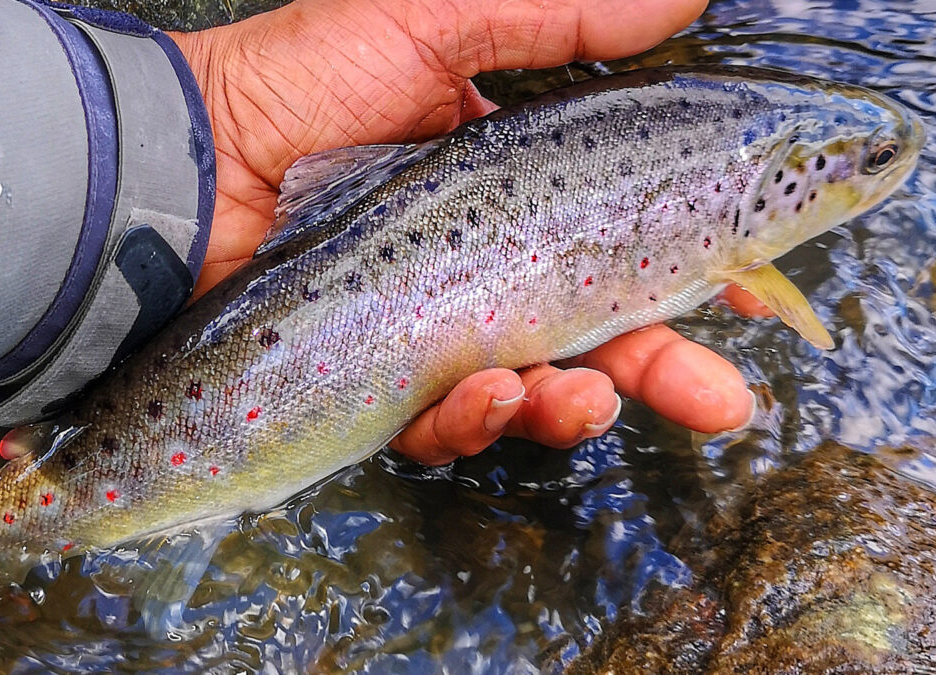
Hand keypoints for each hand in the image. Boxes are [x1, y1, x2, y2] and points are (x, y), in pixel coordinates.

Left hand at [169, 0, 763, 465]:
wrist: (184, 161)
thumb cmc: (300, 83)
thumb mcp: (436, 20)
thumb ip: (560, 19)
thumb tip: (687, 2)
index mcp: (512, 189)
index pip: (621, 239)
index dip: (690, 272)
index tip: (750, 289)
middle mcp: (481, 265)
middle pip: (592, 335)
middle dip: (663, 372)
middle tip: (721, 399)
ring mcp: (431, 329)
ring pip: (527, 390)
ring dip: (568, 405)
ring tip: (581, 397)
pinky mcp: (378, 382)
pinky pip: (440, 424)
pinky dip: (471, 423)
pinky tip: (484, 396)